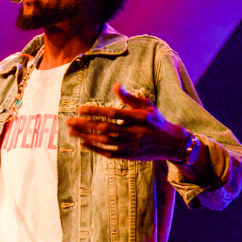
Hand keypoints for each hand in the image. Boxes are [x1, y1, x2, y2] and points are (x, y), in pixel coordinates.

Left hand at [67, 83, 186, 160]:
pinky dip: (95, 148)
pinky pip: (109, 153)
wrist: (171, 143)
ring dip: (86, 136)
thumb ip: (129, 97)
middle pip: (105, 128)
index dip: (95, 111)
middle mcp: (136, 132)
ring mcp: (133, 146)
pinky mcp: (130, 156)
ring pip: (105, 141)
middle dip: (85, 124)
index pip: (112, 113)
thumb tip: (115, 85)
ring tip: (72, 131)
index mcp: (140, 117)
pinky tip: (84, 143)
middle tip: (69, 121)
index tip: (80, 109)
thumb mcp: (146, 105)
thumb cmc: (155, 120)